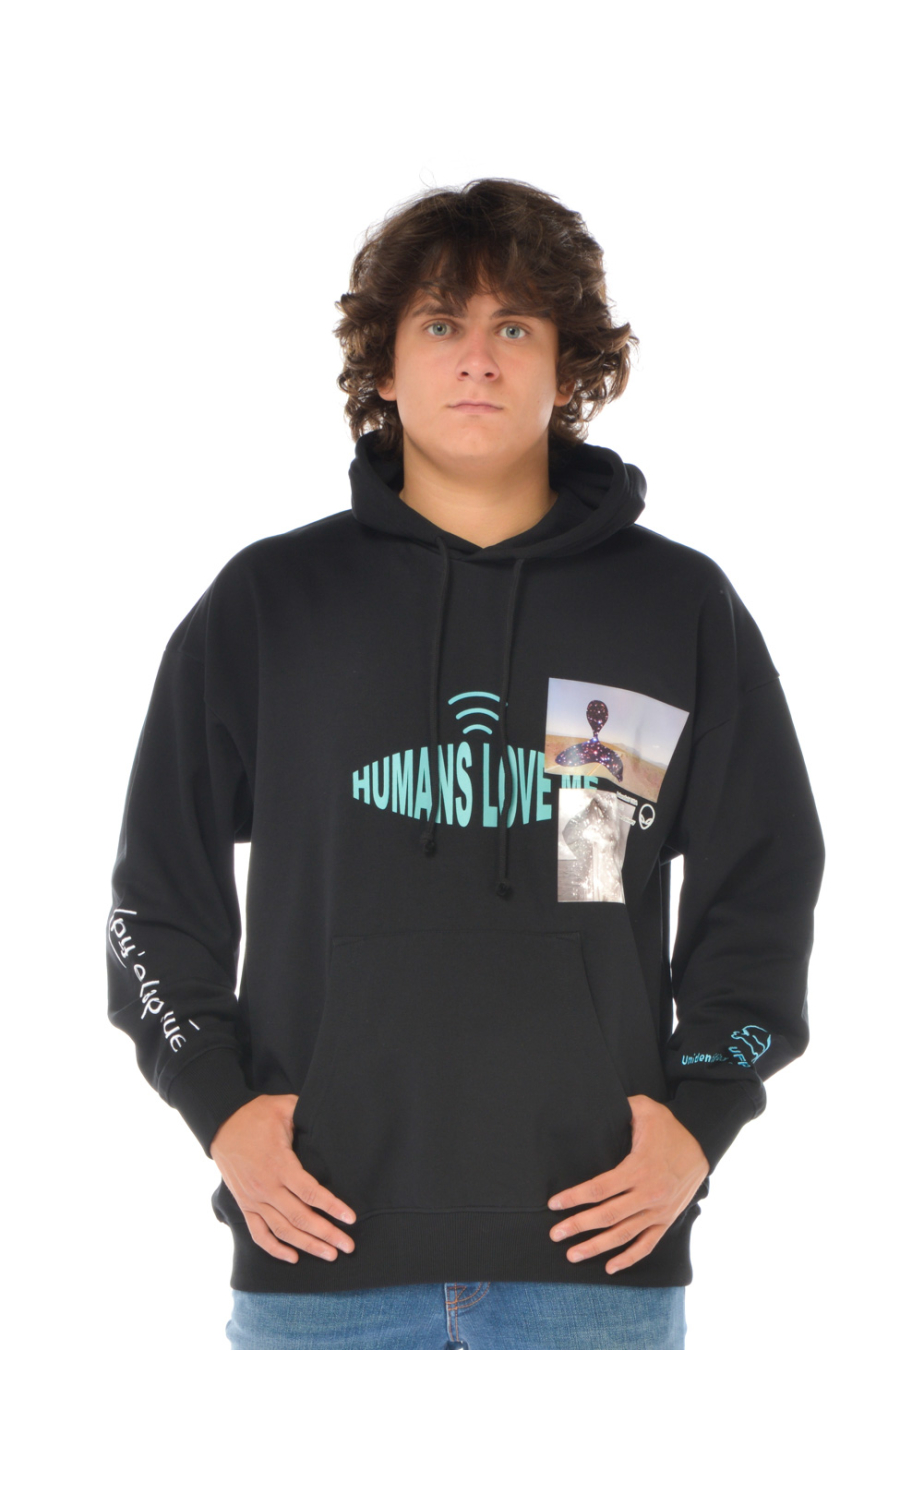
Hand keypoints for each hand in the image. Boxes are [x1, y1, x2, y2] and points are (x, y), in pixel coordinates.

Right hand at [210, 1094, 356, 1263]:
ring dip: (307, 1245)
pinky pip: (258, 1233)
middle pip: (300, 1217)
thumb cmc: (257, 1114)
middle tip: (348, 1247)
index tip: (350, 1218)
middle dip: (326, 1234)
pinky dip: (274, 1249)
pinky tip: (293, 1258)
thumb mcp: (285, 1107)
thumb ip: (307, 1113)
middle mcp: (266, 1186)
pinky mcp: (244, 1205)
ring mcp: (254, 1199)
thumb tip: (331, 1115)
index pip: (310, 1192)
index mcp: (279, 1164)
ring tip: (329, 1255)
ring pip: (282, 1230)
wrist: (221, 1124)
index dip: (332, 1207)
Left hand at [546, 1094, 709, 1273]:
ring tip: (572, 1255)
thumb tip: (595, 1104)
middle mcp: (648, 1194)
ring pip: (623, 1235)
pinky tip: (610, 1267)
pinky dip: (628, 1258)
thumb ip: (621, 1108)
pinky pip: (646, 1245)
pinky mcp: (666, 1221)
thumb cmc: (668, 1128)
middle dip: (577, 1226)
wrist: (702, 1147)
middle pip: (606, 1216)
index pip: (598, 1189)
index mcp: (638, 1169)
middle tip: (555, 1234)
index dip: (574, 1198)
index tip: (553, 1204)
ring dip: (596, 1247)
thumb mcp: (645, 1109)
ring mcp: (658, 1211)